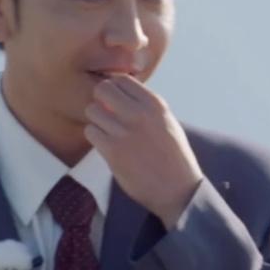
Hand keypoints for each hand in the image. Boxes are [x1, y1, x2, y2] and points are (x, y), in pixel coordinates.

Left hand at [84, 75, 203, 229]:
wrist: (178, 190)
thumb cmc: (174, 157)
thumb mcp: (168, 122)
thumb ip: (147, 107)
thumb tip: (121, 94)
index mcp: (155, 104)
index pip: (122, 79)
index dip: (115, 88)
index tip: (115, 100)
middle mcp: (139, 114)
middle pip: (103, 89)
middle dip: (101, 99)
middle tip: (107, 113)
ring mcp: (124, 132)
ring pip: (92, 110)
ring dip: (96, 119)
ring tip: (107, 130)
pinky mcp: (113, 151)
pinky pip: (91, 131)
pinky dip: (95, 136)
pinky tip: (106, 144)